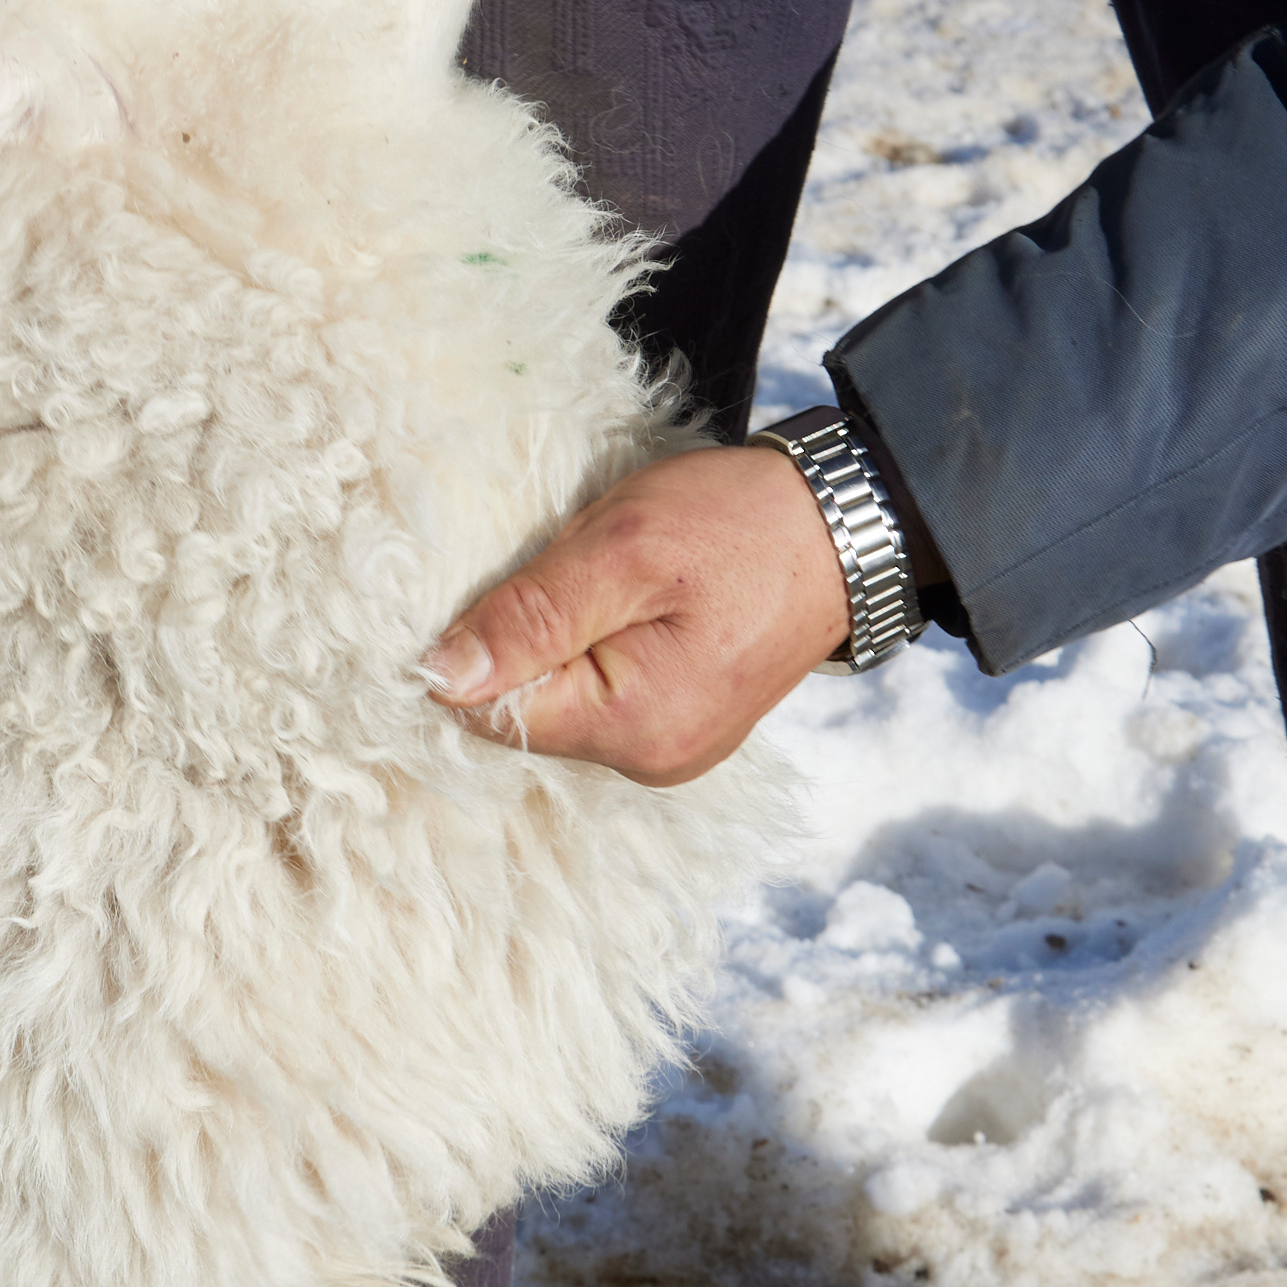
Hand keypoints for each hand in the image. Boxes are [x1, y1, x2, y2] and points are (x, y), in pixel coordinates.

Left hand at [421, 449, 851, 783]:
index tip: (499, 578)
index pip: (491, 712)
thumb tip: (439, 676)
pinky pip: (601, 695)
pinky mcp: (680, 724)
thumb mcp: (622, 549)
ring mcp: (669, 748)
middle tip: (568, 563)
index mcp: (633, 728)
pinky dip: (592, 647)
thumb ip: (528, 617)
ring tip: (607, 578)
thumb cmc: (739, 526)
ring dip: (558, 639)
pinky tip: (623, 602)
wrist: (846, 527)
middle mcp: (649, 760)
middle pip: (525, 711)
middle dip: (523, 638)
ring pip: (560, 701)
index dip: (473, 645)